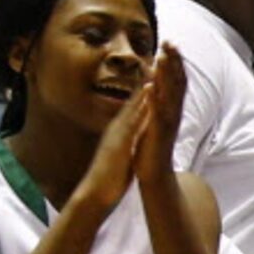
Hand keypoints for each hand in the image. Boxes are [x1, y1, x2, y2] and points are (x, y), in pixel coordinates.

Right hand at [76, 62, 153, 213]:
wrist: (95, 194)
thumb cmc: (109, 176)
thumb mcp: (121, 153)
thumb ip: (127, 141)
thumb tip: (134, 134)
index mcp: (120, 131)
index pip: (134, 106)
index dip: (145, 89)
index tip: (156, 72)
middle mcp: (118, 127)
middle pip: (134, 100)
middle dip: (147, 80)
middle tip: (158, 58)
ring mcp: (118, 133)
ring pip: (134, 105)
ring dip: (145, 86)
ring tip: (156, 66)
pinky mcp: (120, 142)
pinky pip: (133, 120)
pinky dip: (141, 105)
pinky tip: (149, 92)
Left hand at [131, 43, 187, 187]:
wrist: (154, 176)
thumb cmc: (152, 148)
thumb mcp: (155, 122)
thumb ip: (157, 105)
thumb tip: (154, 86)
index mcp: (171, 109)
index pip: (176, 81)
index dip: (175, 62)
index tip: (170, 43)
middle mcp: (173, 114)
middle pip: (177, 83)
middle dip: (174, 62)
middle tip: (171, 41)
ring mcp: (167, 123)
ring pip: (169, 95)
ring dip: (166, 75)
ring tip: (163, 57)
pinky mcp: (157, 134)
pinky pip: (157, 114)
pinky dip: (154, 100)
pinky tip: (150, 87)